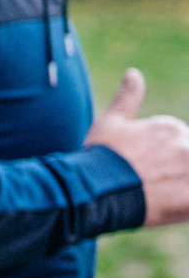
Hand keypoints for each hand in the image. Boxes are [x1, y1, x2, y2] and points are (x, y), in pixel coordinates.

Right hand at [86, 69, 188, 225]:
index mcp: (169, 127)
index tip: (141, 169)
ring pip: (185, 176)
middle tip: (147, 186)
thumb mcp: (110, 122)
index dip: (157, 159)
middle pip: (183, 160)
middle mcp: (185, 144)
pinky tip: (168, 205)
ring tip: (156, 196)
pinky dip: (183, 203)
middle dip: (170, 171)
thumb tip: (133, 73)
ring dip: (177, 184)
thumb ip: (127, 98)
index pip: (175, 144)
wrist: (97, 189)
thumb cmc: (101, 155)